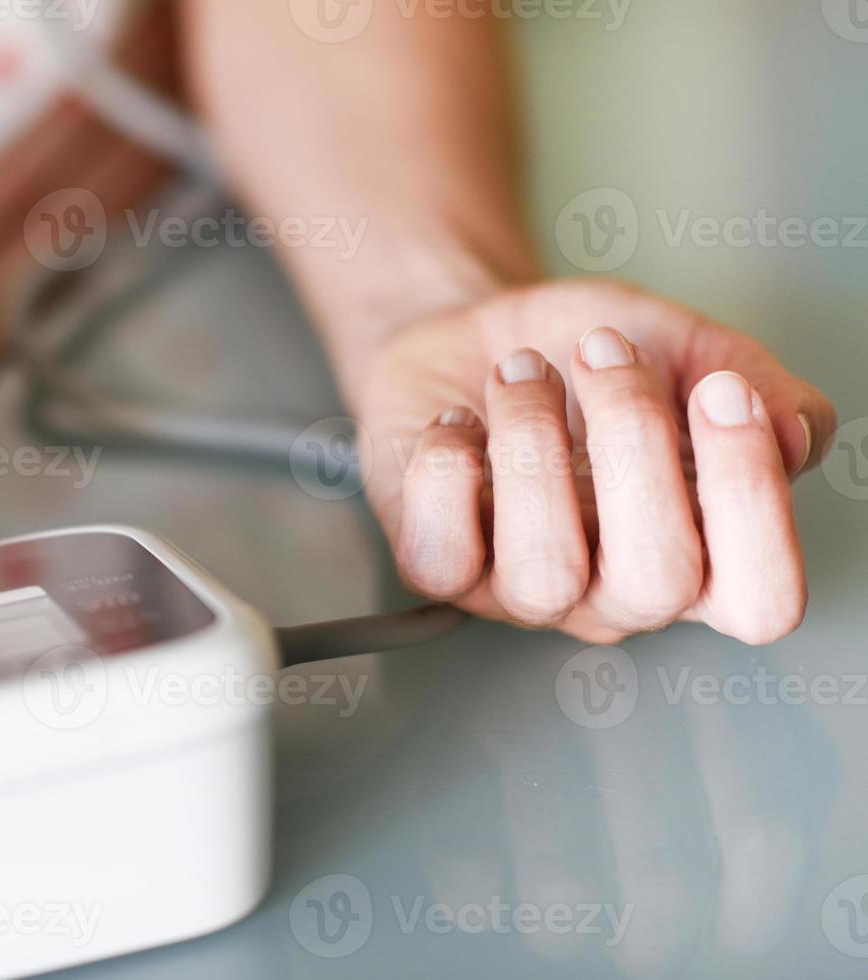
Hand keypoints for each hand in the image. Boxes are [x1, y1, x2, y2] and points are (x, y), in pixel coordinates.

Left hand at [356, 280, 834, 644]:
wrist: (477, 336)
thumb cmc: (585, 358)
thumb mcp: (688, 348)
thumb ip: (757, 381)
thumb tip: (794, 431)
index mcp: (700, 558)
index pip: (761, 598)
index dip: (752, 499)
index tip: (719, 388)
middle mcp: (614, 594)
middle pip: (657, 583)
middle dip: (634, 441)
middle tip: (603, 351)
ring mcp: (522, 592)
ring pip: (545, 572)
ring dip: (532, 446)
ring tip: (522, 371)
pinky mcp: (441, 568)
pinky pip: (440, 559)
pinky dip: (446, 470)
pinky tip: (459, 421)